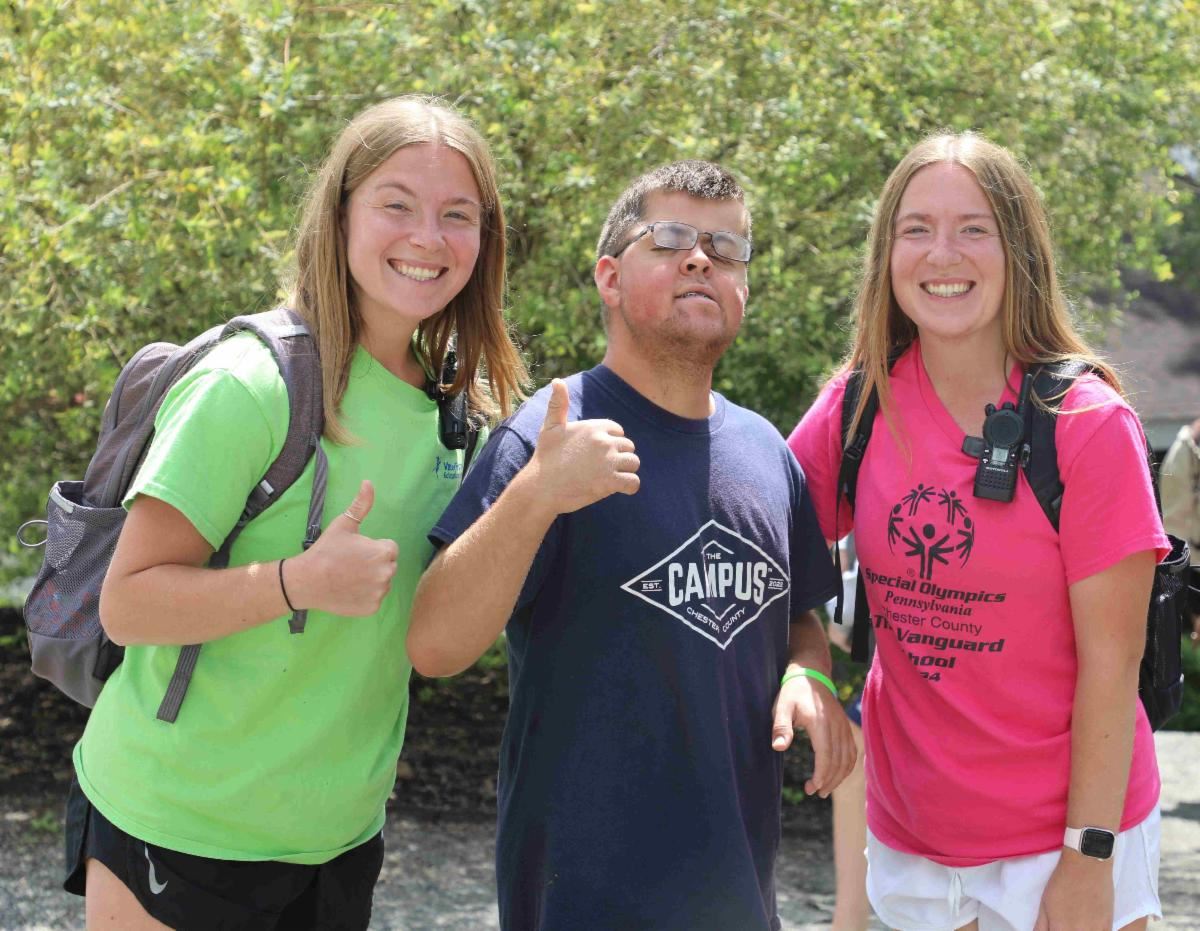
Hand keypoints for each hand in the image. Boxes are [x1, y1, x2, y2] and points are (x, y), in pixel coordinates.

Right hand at [285, 480, 398, 615]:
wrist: (307, 581)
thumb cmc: (326, 550)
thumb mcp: (344, 524)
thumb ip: (361, 505)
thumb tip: (368, 483)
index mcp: (384, 552)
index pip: (389, 548)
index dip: (373, 548)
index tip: (356, 551)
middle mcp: (387, 573)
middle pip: (387, 565)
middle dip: (374, 563)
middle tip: (351, 564)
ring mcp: (380, 593)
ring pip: (381, 582)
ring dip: (371, 580)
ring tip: (349, 577)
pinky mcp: (372, 608)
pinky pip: (374, 599)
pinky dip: (364, 596)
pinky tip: (349, 590)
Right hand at [521, 379, 639, 516]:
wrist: (540, 487)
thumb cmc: (545, 458)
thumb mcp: (550, 427)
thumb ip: (558, 404)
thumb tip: (557, 381)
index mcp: (593, 427)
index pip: (618, 431)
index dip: (610, 442)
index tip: (596, 454)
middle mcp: (604, 441)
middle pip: (628, 447)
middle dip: (618, 457)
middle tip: (600, 469)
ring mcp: (608, 461)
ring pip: (633, 463)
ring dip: (625, 471)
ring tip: (608, 478)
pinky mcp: (610, 481)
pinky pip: (634, 483)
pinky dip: (629, 487)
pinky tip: (618, 488)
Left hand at [771, 672, 855, 796]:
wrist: (812, 674)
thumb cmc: (793, 692)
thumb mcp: (781, 706)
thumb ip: (781, 726)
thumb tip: (778, 748)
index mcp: (820, 722)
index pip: (826, 754)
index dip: (822, 774)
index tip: (813, 788)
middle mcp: (836, 725)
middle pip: (839, 760)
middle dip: (829, 780)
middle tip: (815, 792)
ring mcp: (843, 726)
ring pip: (848, 758)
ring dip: (839, 776)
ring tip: (824, 789)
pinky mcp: (845, 726)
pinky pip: (852, 751)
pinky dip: (847, 766)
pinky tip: (837, 775)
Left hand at [1033, 849, 1113, 930]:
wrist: (1087, 864)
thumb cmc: (1062, 881)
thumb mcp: (1044, 903)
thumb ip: (1041, 925)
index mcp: (1060, 928)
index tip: (1054, 928)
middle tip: (1062, 925)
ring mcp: (1096, 930)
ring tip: (1075, 922)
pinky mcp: (1108, 925)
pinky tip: (1087, 925)